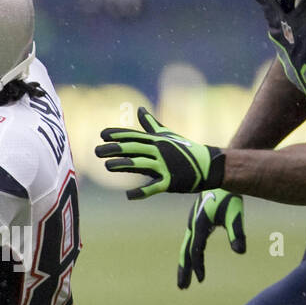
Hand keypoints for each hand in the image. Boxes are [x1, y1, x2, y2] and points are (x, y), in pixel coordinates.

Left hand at [95, 107, 224, 198]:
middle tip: (97, 151)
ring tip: (108, 166)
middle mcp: (159, 151)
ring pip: (141, 164)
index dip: (118, 135)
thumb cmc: (185, 150)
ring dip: (124, 165)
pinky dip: (142, 191)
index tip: (102, 134)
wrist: (209, 165)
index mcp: (157, 141)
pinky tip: (129, 195)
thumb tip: (139, 109)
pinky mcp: (171, 181)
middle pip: (134, 149)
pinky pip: (155, 187)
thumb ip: (151, 125)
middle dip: (115, 149)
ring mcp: (165, 166)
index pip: (134, 136)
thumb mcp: (167, 136)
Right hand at [177, 190, 244, 287]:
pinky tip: (194, 258)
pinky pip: (191, 240)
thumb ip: (237, 233)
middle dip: (184, 270)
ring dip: (185, 263)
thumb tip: (240, 252)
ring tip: (185, 277)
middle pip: (186, 252)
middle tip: (182, 287)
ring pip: (186, 247)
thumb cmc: (229, 196)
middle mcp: (193, 225)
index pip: (196, 252)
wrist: (219, 175)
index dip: (198, 267)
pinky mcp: (197, 220)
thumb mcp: (235, 213)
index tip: (201, 280)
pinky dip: (190, 252)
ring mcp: (193, 222)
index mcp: (200, 225)